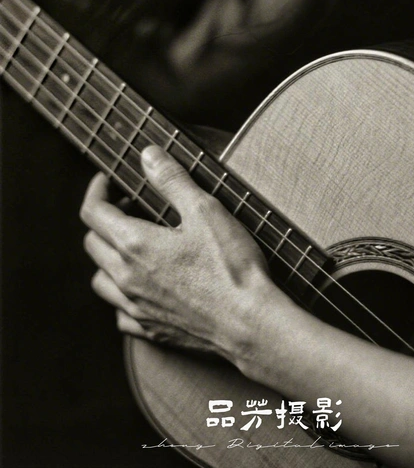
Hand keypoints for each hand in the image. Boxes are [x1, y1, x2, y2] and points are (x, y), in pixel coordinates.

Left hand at [80, 146, 271, 357]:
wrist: (249, 324)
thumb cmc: (230, 266)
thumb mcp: (204, 210)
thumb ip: (171, 180)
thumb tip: (147, 155)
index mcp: (135, 245)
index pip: (94, 213)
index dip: (97, 189)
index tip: (108, 179)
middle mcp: (127, 278)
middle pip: (92, 244)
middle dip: (103, 219)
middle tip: (129, 204)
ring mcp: (137, 307)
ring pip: (100, 280)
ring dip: (107, 257)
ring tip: (131, 244)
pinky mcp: (151, 330)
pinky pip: (120, 313)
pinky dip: (122, 295)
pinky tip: (142, 287)